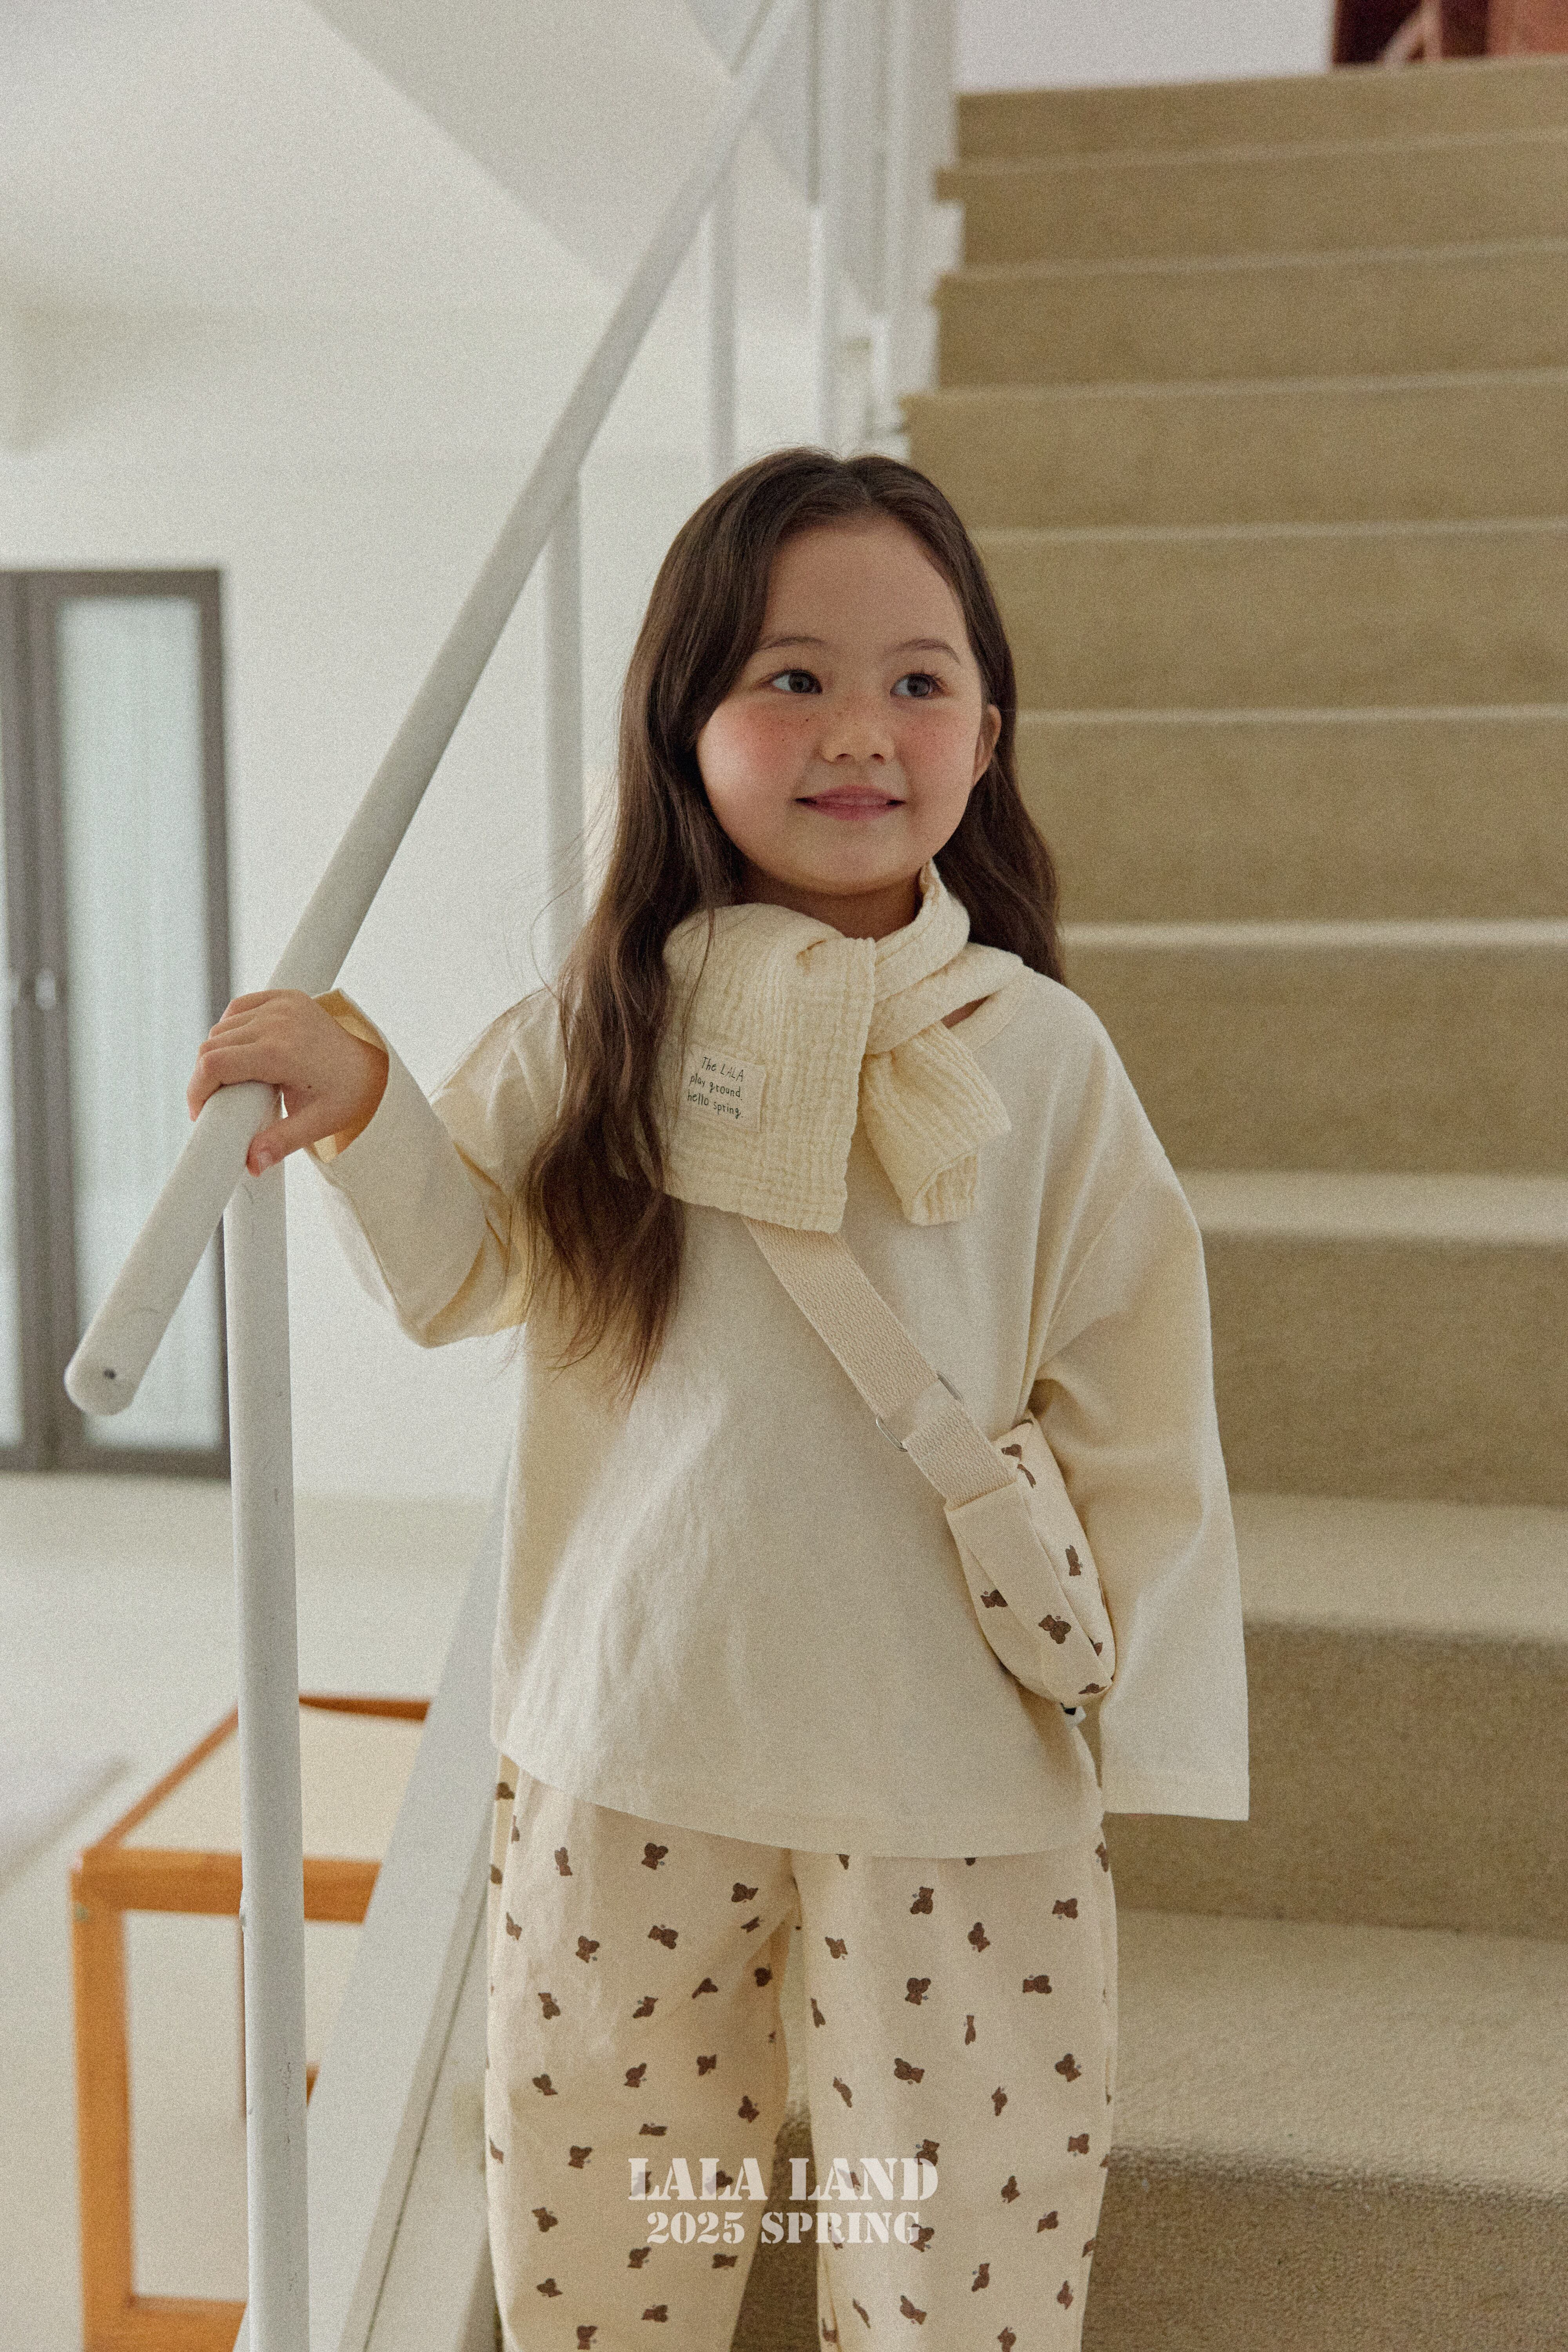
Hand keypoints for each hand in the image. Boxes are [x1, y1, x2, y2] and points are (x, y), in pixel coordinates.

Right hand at [187, 990, 388, 1176]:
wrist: (375, 1067)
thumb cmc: (350, 1095)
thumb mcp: (319, 1123)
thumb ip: (282, 1142)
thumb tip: (253, 1164)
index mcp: (281, 1052)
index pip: (214, 1064)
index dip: (196, 1090)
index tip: (200, 1112)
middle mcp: (277, 1022)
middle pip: (212, 1046)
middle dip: (206, 1078)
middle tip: (218, 1103)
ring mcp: (282, 1005)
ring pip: (222, 1027)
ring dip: (218, 1053)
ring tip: (233, 1081)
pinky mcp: (285, 997)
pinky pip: (239, 1008)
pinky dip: (231, 1028)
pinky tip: (241, 1050)